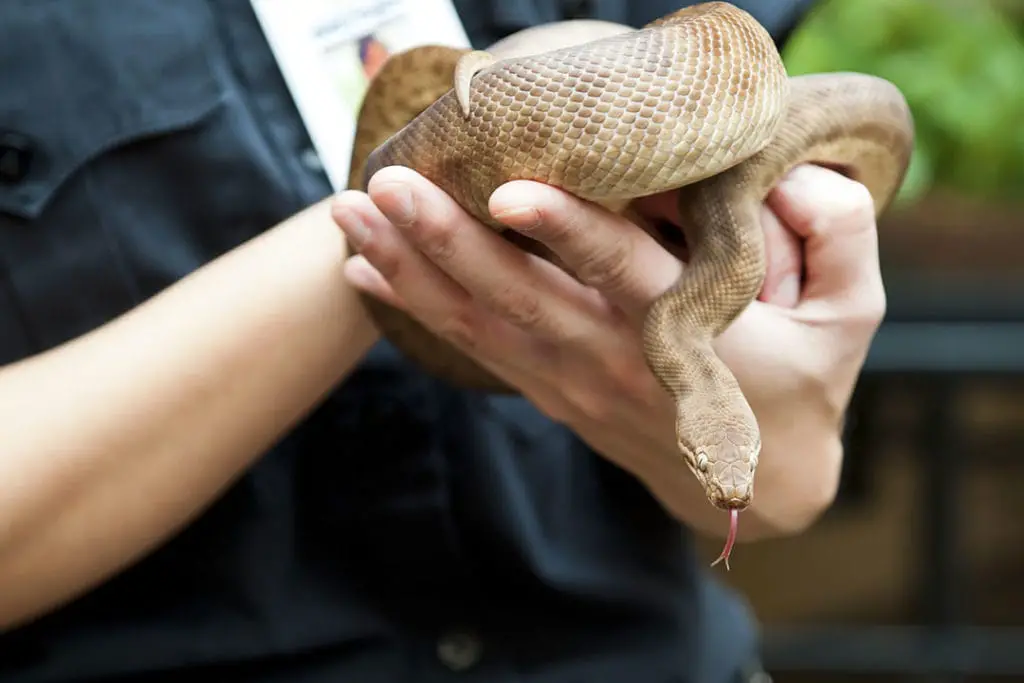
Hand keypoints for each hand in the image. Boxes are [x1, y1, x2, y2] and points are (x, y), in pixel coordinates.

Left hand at [330, 163, 883, 539]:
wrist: (764, 491)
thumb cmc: (806, 387)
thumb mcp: (853, 317)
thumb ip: (840, 239)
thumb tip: (796, 184)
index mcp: (685, 336)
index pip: (621, 275)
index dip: (566, 234)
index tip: (507, 193)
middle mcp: (612, 357)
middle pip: (520, 297)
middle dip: (447, 240)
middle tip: (384, 184)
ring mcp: (571, 381)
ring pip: (480, 323)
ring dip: (410, 269)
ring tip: (348, 215)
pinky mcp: (550, 390)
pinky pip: (474, 347)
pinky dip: (418, 310)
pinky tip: (366, 272)